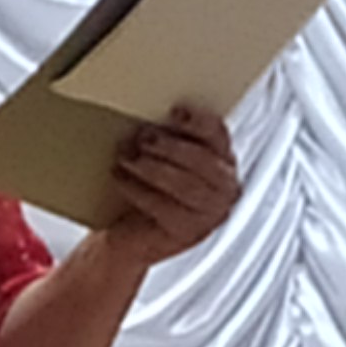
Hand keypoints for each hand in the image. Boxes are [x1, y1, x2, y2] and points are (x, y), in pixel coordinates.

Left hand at [98, 105, 240, 261]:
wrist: (135, 234)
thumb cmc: (151, 187)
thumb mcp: (163, 157)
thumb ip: (166, 138)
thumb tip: (150, 118)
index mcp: (223, 159)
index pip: (218, 134)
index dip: (198, 122)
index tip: (174, 112)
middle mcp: (225, 187)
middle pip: (205, 161)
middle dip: (172, 147)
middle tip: (144, 137)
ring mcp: (210, 214)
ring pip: (186, 186)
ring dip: (154, 168)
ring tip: (127, 157)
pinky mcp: (188, 233)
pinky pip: (164, 208)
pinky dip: (138, 190)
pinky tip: (120, 178)